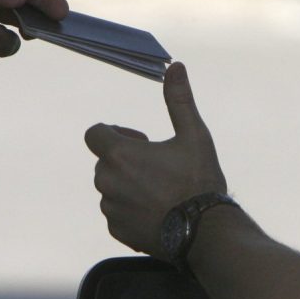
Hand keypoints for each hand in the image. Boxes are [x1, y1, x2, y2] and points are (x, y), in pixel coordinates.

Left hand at [84, 63, 227, 256]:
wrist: (205, 232)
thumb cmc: (199, 181)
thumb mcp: (194, 136)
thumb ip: (179, 101)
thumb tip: (176, 66)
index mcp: (119, 154)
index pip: (94, 133)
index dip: (115, 133)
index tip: (141, 141)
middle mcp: (107, 181)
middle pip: (105, 161)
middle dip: (125, 160)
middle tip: (159, 167)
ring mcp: (111, 208)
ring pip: (111, 189)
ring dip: (128, 185)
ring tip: (161, 192)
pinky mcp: (118, 230)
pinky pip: (117, 214)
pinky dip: (131, 210)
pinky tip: (159, 212)